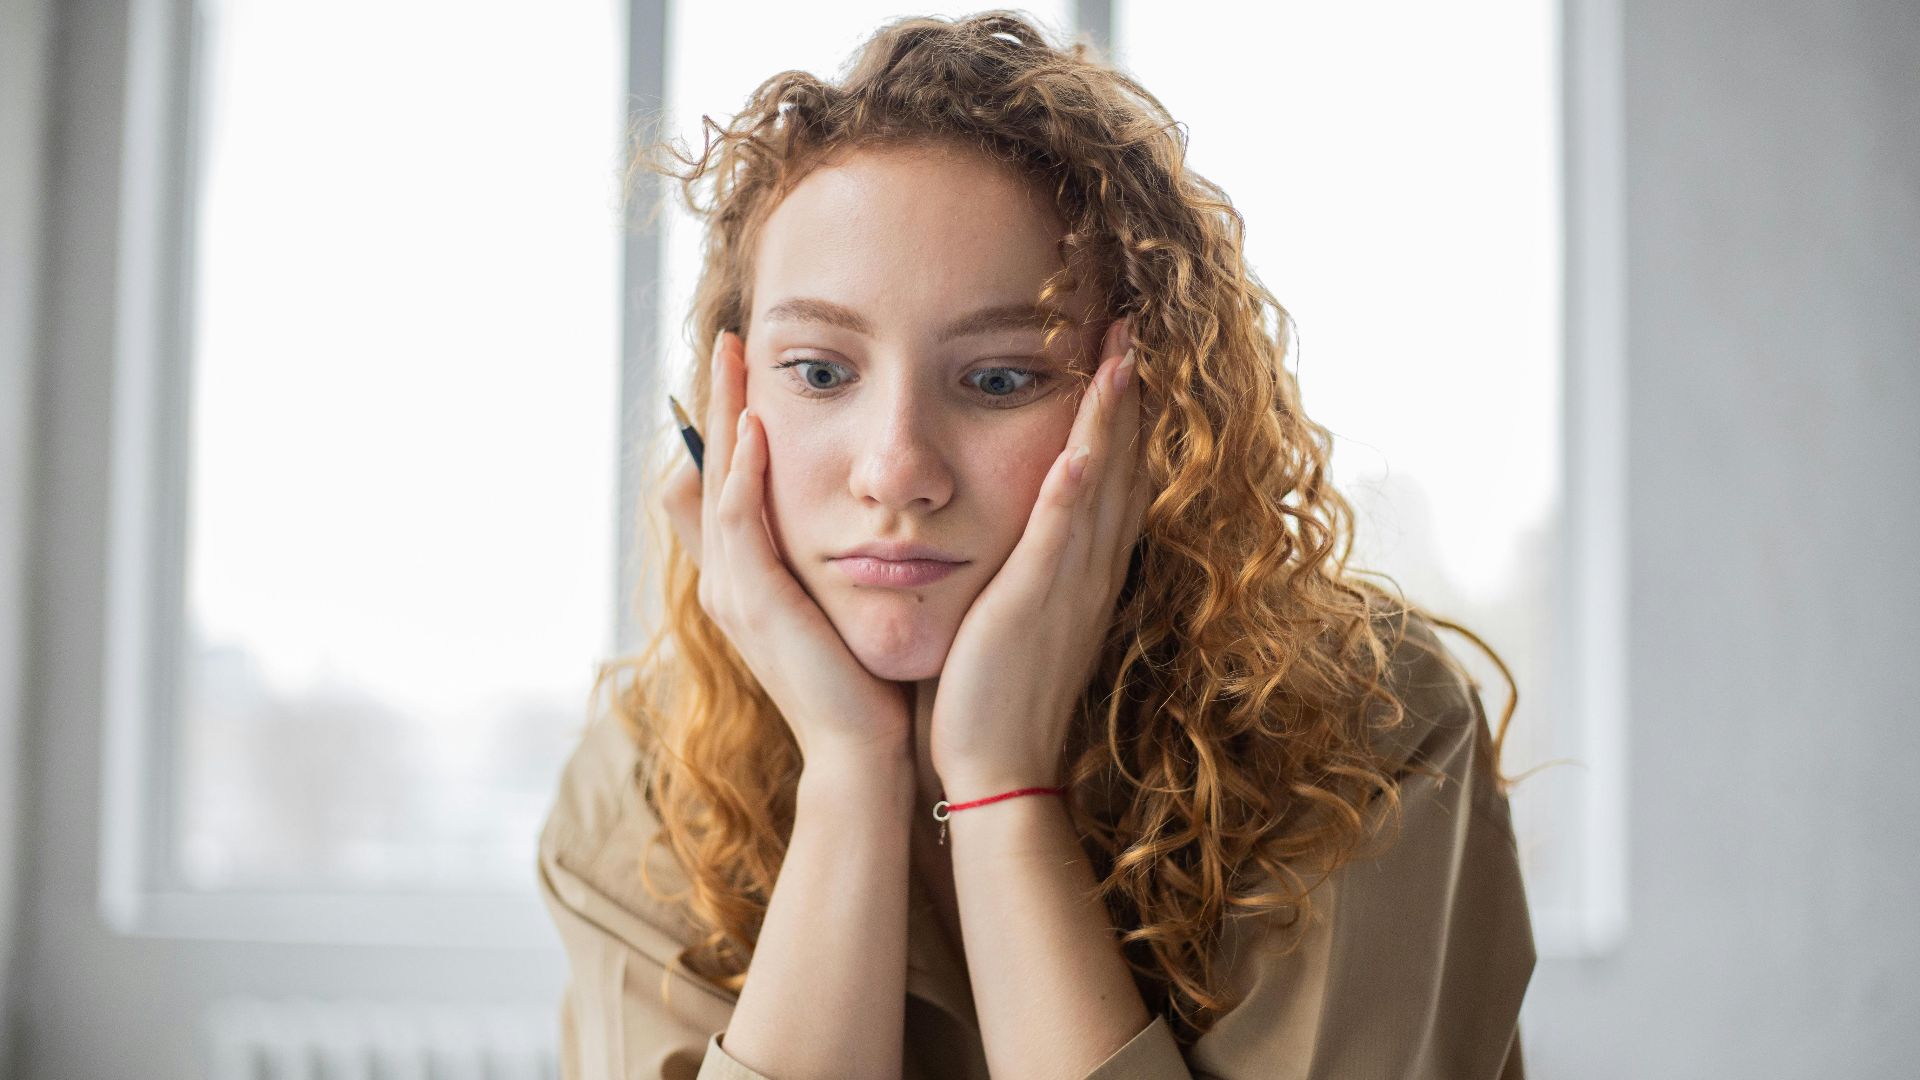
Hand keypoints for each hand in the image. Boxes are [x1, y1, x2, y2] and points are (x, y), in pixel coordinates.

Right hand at [659, 329, 910, 763]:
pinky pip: (738, 523)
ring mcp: (733, 592)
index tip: (747, 363)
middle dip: (716, 400)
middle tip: (728, 337)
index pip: (725, 479)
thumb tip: (859, 514)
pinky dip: (743, 473)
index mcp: (745, 576)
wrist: (863, 752)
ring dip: (723, 417)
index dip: (727, 421)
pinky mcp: (755, 604)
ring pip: (716, 483)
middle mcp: (727, 578)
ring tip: (733, 359)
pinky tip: (756, 430)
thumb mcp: (843, 605)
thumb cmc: (864, 682)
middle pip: (707, 468)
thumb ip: (836, 559)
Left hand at [928, 317, 1151, 796]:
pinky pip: (1062, 537)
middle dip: (1128, 395)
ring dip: (1113, 418)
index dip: (1119, 417)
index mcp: (1081, 573)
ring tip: (1123, 351)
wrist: (997, 770)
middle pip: (1121, 466)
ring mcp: (1068, 586)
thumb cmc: (993, 698)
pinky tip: (1083, 444)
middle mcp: (1088, 571)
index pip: (1110, 479)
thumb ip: (1019, 569)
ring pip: (1102, 485)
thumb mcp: (1014, 618)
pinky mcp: (1034, 605)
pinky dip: (1077, 489)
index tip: (1121, 358)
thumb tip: (1005, 530)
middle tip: (1134, 326)